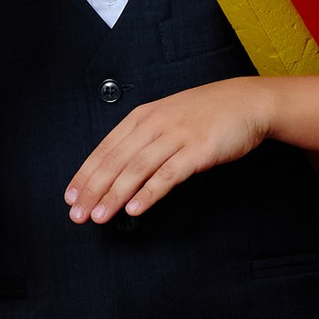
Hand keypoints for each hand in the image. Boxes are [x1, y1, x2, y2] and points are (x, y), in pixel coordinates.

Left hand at [66, 79, 271, 222]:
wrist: (247, 102)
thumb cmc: (206, 113)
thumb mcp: (167, 118)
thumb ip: (143, 139)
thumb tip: (118, 170)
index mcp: (141, 117)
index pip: (104, 149)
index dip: (85, 175)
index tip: (71, 197)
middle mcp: (154, 124)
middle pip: (115, 161)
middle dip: (93, 190)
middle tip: (78, 214)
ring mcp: (176, 136)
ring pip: (136, 169)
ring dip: (114, 196)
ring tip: (100, 217)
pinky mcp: (197, 150)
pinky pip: (167, 175)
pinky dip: (148, 193)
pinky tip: (135, 209)